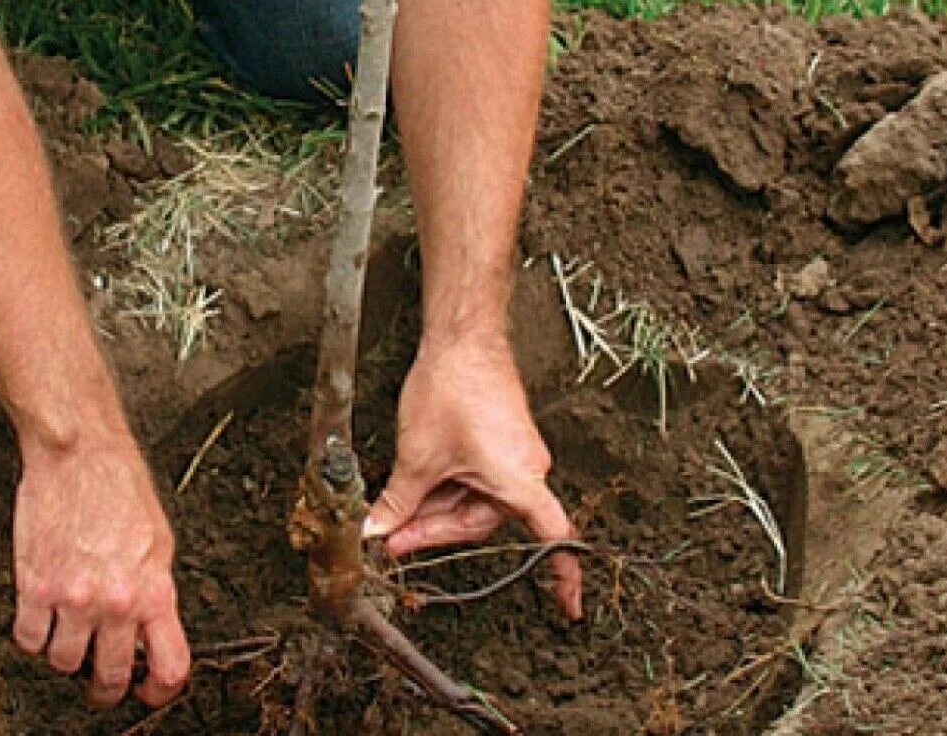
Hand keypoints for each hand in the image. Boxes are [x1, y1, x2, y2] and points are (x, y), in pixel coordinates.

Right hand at [10, 432, 189, 707]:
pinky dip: (33, 635)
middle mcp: (114, 602)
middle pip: (110, 677)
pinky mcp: (33, 587)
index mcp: (153, 591)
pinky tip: (42, 615)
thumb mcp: (158, 541)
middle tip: (101, 674)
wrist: (78, 454)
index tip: (149, 691)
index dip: (160, 691)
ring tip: (70, 630)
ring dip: (66, 654)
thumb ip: (155, 591)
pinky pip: (28, 640)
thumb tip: (149, 630)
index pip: (170, 667)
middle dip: (106, 683)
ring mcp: (71, 599)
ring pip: (64, 663)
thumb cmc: (119, 486)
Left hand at [364, 334, 583, 619]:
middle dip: (434, 531)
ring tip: (392, 509)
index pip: (551, 540)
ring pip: (473, 501)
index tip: (568, 609)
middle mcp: (526, 471)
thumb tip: (378, 533)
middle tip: (391, 539)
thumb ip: (398, 503)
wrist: (462, 338)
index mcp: (520, 481)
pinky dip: (444, 486)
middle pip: (482, 523)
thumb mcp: (416, 457)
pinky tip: (413, 484)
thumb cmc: (452, 389)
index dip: (561, 576)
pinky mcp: (500, 442)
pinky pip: (474, 479)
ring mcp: (514, 455)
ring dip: (434, 507)